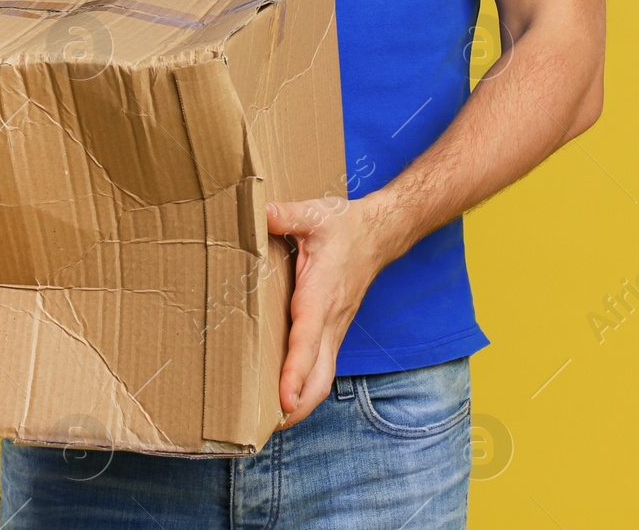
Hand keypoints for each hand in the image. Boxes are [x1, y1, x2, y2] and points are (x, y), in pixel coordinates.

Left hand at [265, 193, 395, 428]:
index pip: (307, 341)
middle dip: (297, 406)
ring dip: (301, 402)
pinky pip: (323, 368)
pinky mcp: (335, 330)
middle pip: (319, 377)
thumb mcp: (314, 213)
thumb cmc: (345, 225)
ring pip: (323, 378)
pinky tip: (287, 395)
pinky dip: (307, 387)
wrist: (381, 232)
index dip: (295, 372)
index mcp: (321, 295)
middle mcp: (331, 320)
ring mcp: (336, 329)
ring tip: (271, 422)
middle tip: (266, 427)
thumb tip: (257, 212)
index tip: (282, 399)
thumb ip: (284, 215)